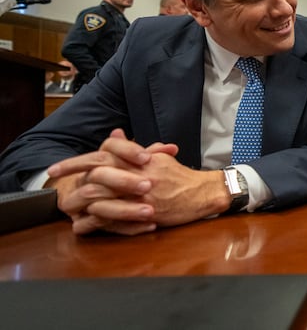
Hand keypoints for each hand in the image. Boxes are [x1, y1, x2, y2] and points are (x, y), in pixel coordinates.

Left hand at [46, 129, 227, 234]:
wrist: (203, 194)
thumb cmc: (180, 176)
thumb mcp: (158, 156)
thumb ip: (134, 148)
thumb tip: (116, 133)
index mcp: (139, 158)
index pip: (104, 151)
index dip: (78, 160)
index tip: (58, 168)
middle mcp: (138, 172)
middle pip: (97, 170)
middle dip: (71, 175)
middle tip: (52, 183)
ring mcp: (140, 193)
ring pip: (102, 193)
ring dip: (81, 201)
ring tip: (66, 206)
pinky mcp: (144, 212)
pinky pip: (114, 216)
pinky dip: (95, 221)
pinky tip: (83, 223)